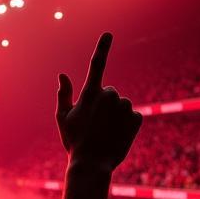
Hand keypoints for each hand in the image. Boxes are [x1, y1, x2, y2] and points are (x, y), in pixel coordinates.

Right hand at [56, 32, 142, 173]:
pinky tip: (117, 135)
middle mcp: (109, 95)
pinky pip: (133, 116)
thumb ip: (64, 94)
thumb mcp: (62, 117)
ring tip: (105, 132)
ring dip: (115, 115)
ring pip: (122, 105)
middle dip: (104, 104)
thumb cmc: (74, 141)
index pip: (97, 65)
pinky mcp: (137, 117)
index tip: (109, 35)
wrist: (92, 164)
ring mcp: (124, 106)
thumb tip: (62, 75)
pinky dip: (127, 124)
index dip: (102, 48)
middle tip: (94, 123)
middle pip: (109, 92)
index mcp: (90, 93)